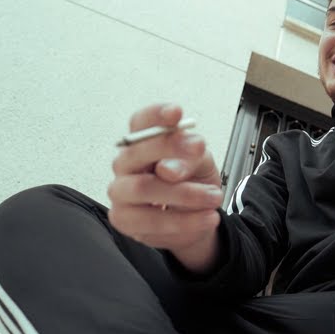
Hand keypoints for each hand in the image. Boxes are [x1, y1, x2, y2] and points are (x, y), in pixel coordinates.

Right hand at [107, 103, 223, 269]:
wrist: (195, 218)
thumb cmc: (191, 182)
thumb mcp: (201, 162)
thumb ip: (190, 158)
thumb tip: (168, 170)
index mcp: (142, 143)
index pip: (140, 122)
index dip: (155, 115)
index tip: (176, 112)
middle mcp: (125, 165)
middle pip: (135, 153)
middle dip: (169, 149)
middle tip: (199, 151)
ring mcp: (121, 193)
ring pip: (143, 188)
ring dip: (184, 193)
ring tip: (213, 196)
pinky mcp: (124, 220)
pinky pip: (151, 221)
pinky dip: (184, 221)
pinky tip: (205, 217)